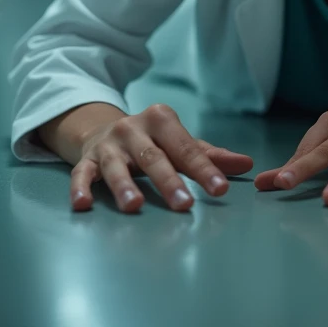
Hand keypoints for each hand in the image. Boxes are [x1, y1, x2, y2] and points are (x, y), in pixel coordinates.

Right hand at [70, 104, 253, 214]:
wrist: (102, 129)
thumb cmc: (152, 142)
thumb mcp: (179, 142)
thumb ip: (209, 155)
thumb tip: (247, 165)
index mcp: (162, 120)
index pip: (186, 149)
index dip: (204, 170)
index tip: (220, 189)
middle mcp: (134, 128)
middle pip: (154, 158)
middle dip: (170, 181)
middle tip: (185, 204)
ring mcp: (109, 144)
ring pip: (117, 166)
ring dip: (125, 186)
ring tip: (135, 207)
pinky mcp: (87, 159)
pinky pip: (82, 173)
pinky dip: (80, 188)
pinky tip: (82, 204)